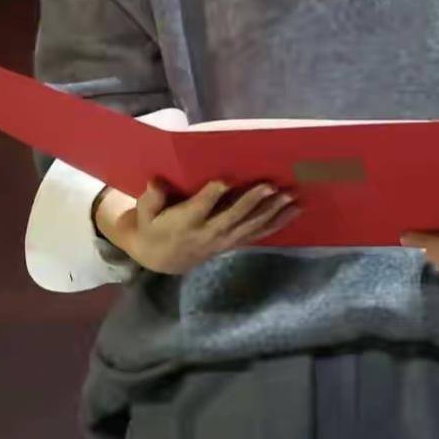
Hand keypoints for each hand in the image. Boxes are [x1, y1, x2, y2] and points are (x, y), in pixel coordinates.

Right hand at [121, 177, 302, 275]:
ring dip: (272, 211)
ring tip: (291, 196)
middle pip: (232, 217)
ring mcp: (225, 240)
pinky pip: (259, 233)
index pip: (199, 208)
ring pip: (251, 226)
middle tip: (270, 186)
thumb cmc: (153, 227)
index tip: (225, 179)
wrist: (163, 259)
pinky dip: (278, 222)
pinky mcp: (235, 242)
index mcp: (184, 223)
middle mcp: (208, 233)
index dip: (211, 195)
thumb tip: (155, 181)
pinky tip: (295, 210)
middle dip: (252, 202)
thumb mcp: (143, 214)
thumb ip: (150, 198)